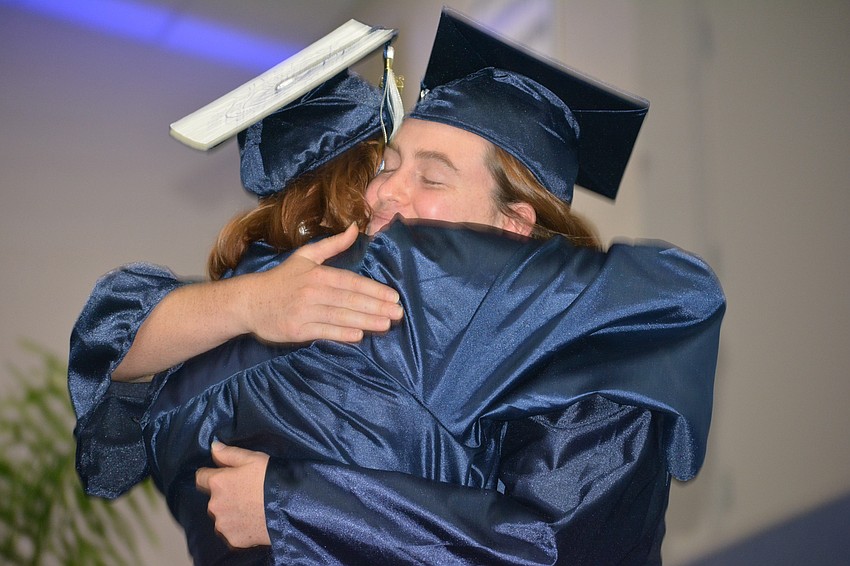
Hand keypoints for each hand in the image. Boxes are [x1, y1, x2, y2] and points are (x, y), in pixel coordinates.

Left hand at [195, 442, 270, 547]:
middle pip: (212, 499)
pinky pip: (231, 532)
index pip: (200, 477)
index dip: (211, 474)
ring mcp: (223, 525)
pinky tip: (252, 522)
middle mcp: (214, 505)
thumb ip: (229, 454)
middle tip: (244, 494)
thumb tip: (212, 447)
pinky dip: (238, 528)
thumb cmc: (271, 479)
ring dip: (229, 514)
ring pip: (221, 517)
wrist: (289, 508)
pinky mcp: (232, 540)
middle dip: (223, 496)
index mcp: (217, 483)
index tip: (224, 476)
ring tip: (250, 510)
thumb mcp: (253, 458)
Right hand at [238, 223, 402, 343]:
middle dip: (376, 307)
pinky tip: (358, 335)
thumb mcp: (306, 256)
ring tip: (386, 324)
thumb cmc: (282, 279)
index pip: (351, 282)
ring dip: (365, 321)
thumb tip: (356, 228)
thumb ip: (333, 244)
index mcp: (317, 274)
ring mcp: (304, 312)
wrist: (249, 302)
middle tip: (398, 313)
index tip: (394, 296)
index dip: (374, 290)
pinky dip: (341, 334)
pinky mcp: (296, 330)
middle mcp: (312, 292)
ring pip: (340, 317)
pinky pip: (323, 332)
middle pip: (349, 300)